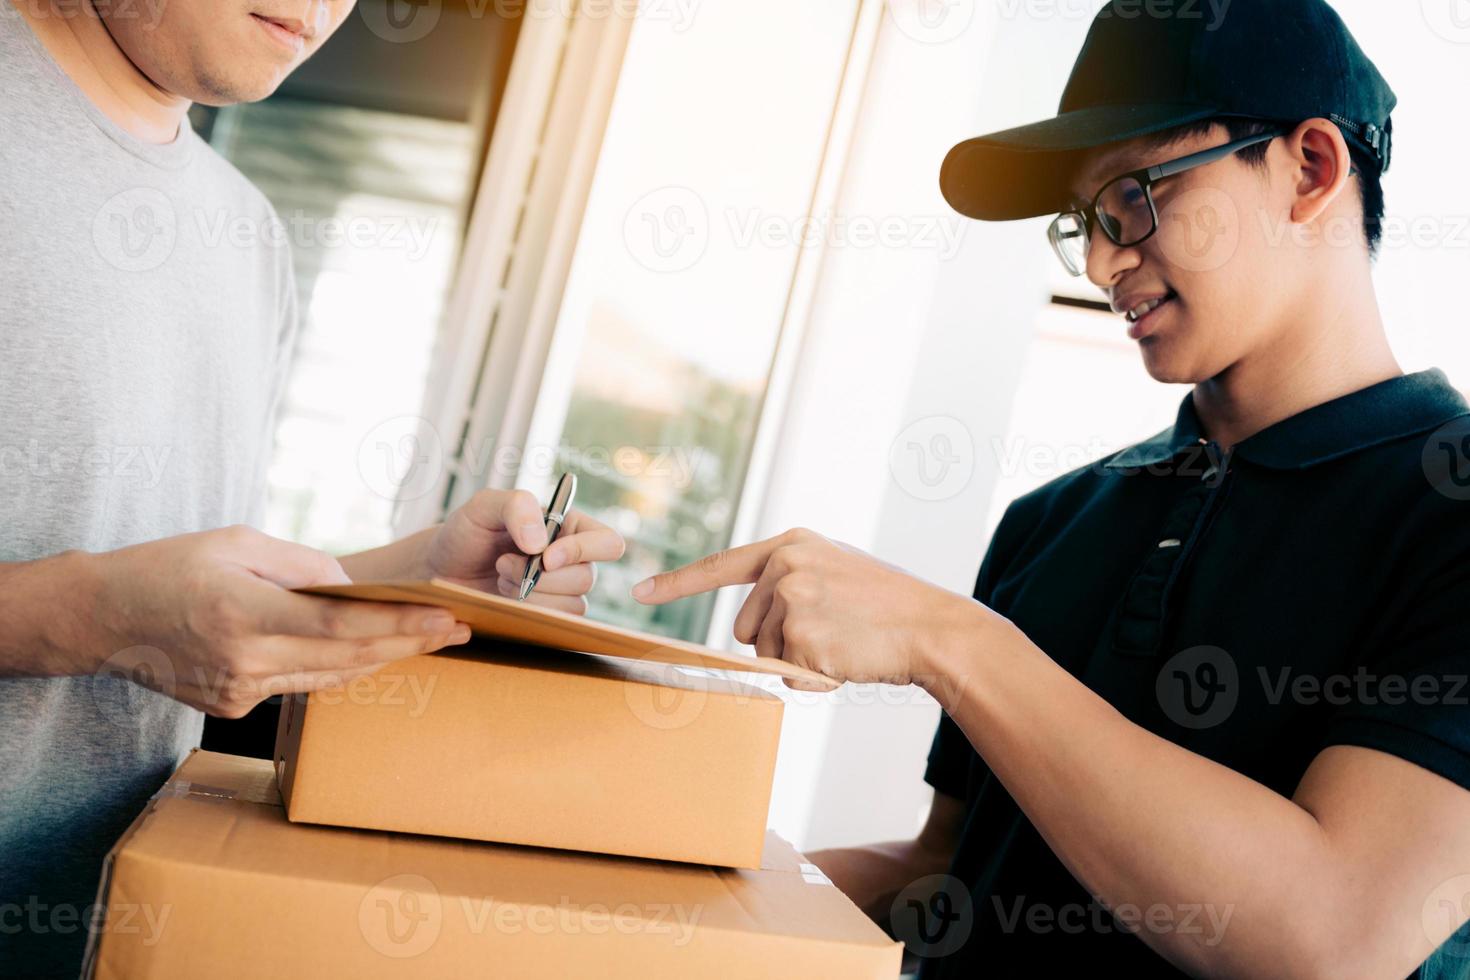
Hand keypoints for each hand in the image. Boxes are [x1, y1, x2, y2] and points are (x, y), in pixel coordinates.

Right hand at [78, 525, 473, 717]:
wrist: (100, 617)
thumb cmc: (168, 566)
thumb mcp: (237, 542)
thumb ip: (302, 565)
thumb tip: (352, 587)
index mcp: (243, 615)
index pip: (341, 627)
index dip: (400, 625)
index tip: (446, 616)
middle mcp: (244, 663)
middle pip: (348, 657)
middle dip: (410, 642)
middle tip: (460, 628)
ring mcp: (239, 693)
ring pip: (330, 676)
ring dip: (381, 657)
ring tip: (429, 637)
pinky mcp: (234, 706)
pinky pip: (302, 684)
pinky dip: (337, 665)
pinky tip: (369, 649)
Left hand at [425, 489, 624, 614]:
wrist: (441, 570)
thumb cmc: (465, 532)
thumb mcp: (484, 505)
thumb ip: (517, 507)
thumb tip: (542, 543)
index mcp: (569, 527)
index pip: (607, 542)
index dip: (584, 551)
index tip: (546, 557)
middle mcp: (573, 558)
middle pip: (588, 577)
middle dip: (542, 577)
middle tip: (503, 564)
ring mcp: (562, 590)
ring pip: (574, 604)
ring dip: (532, 595)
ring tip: (502, 579)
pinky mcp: (549, 616)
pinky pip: (558, 623)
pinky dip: (530, 613)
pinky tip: (506, 598)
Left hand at [631, 527, 986, 688]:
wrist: (930, 627)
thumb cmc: (886, 607)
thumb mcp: (834, 570)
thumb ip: (789, 583)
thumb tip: (749, 632)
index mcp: (792, 544)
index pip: (722, 565)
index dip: (677, 583)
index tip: (639, 591)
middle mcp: (785, 566)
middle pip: (746, 626)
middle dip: (779, 640)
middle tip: (831, 632)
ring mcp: (792, 600)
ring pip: (764, 651)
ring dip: (797, 659)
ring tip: (842, 641)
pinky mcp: (801, 637)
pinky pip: (786, 673)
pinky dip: (814, 676)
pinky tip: (845, 658)